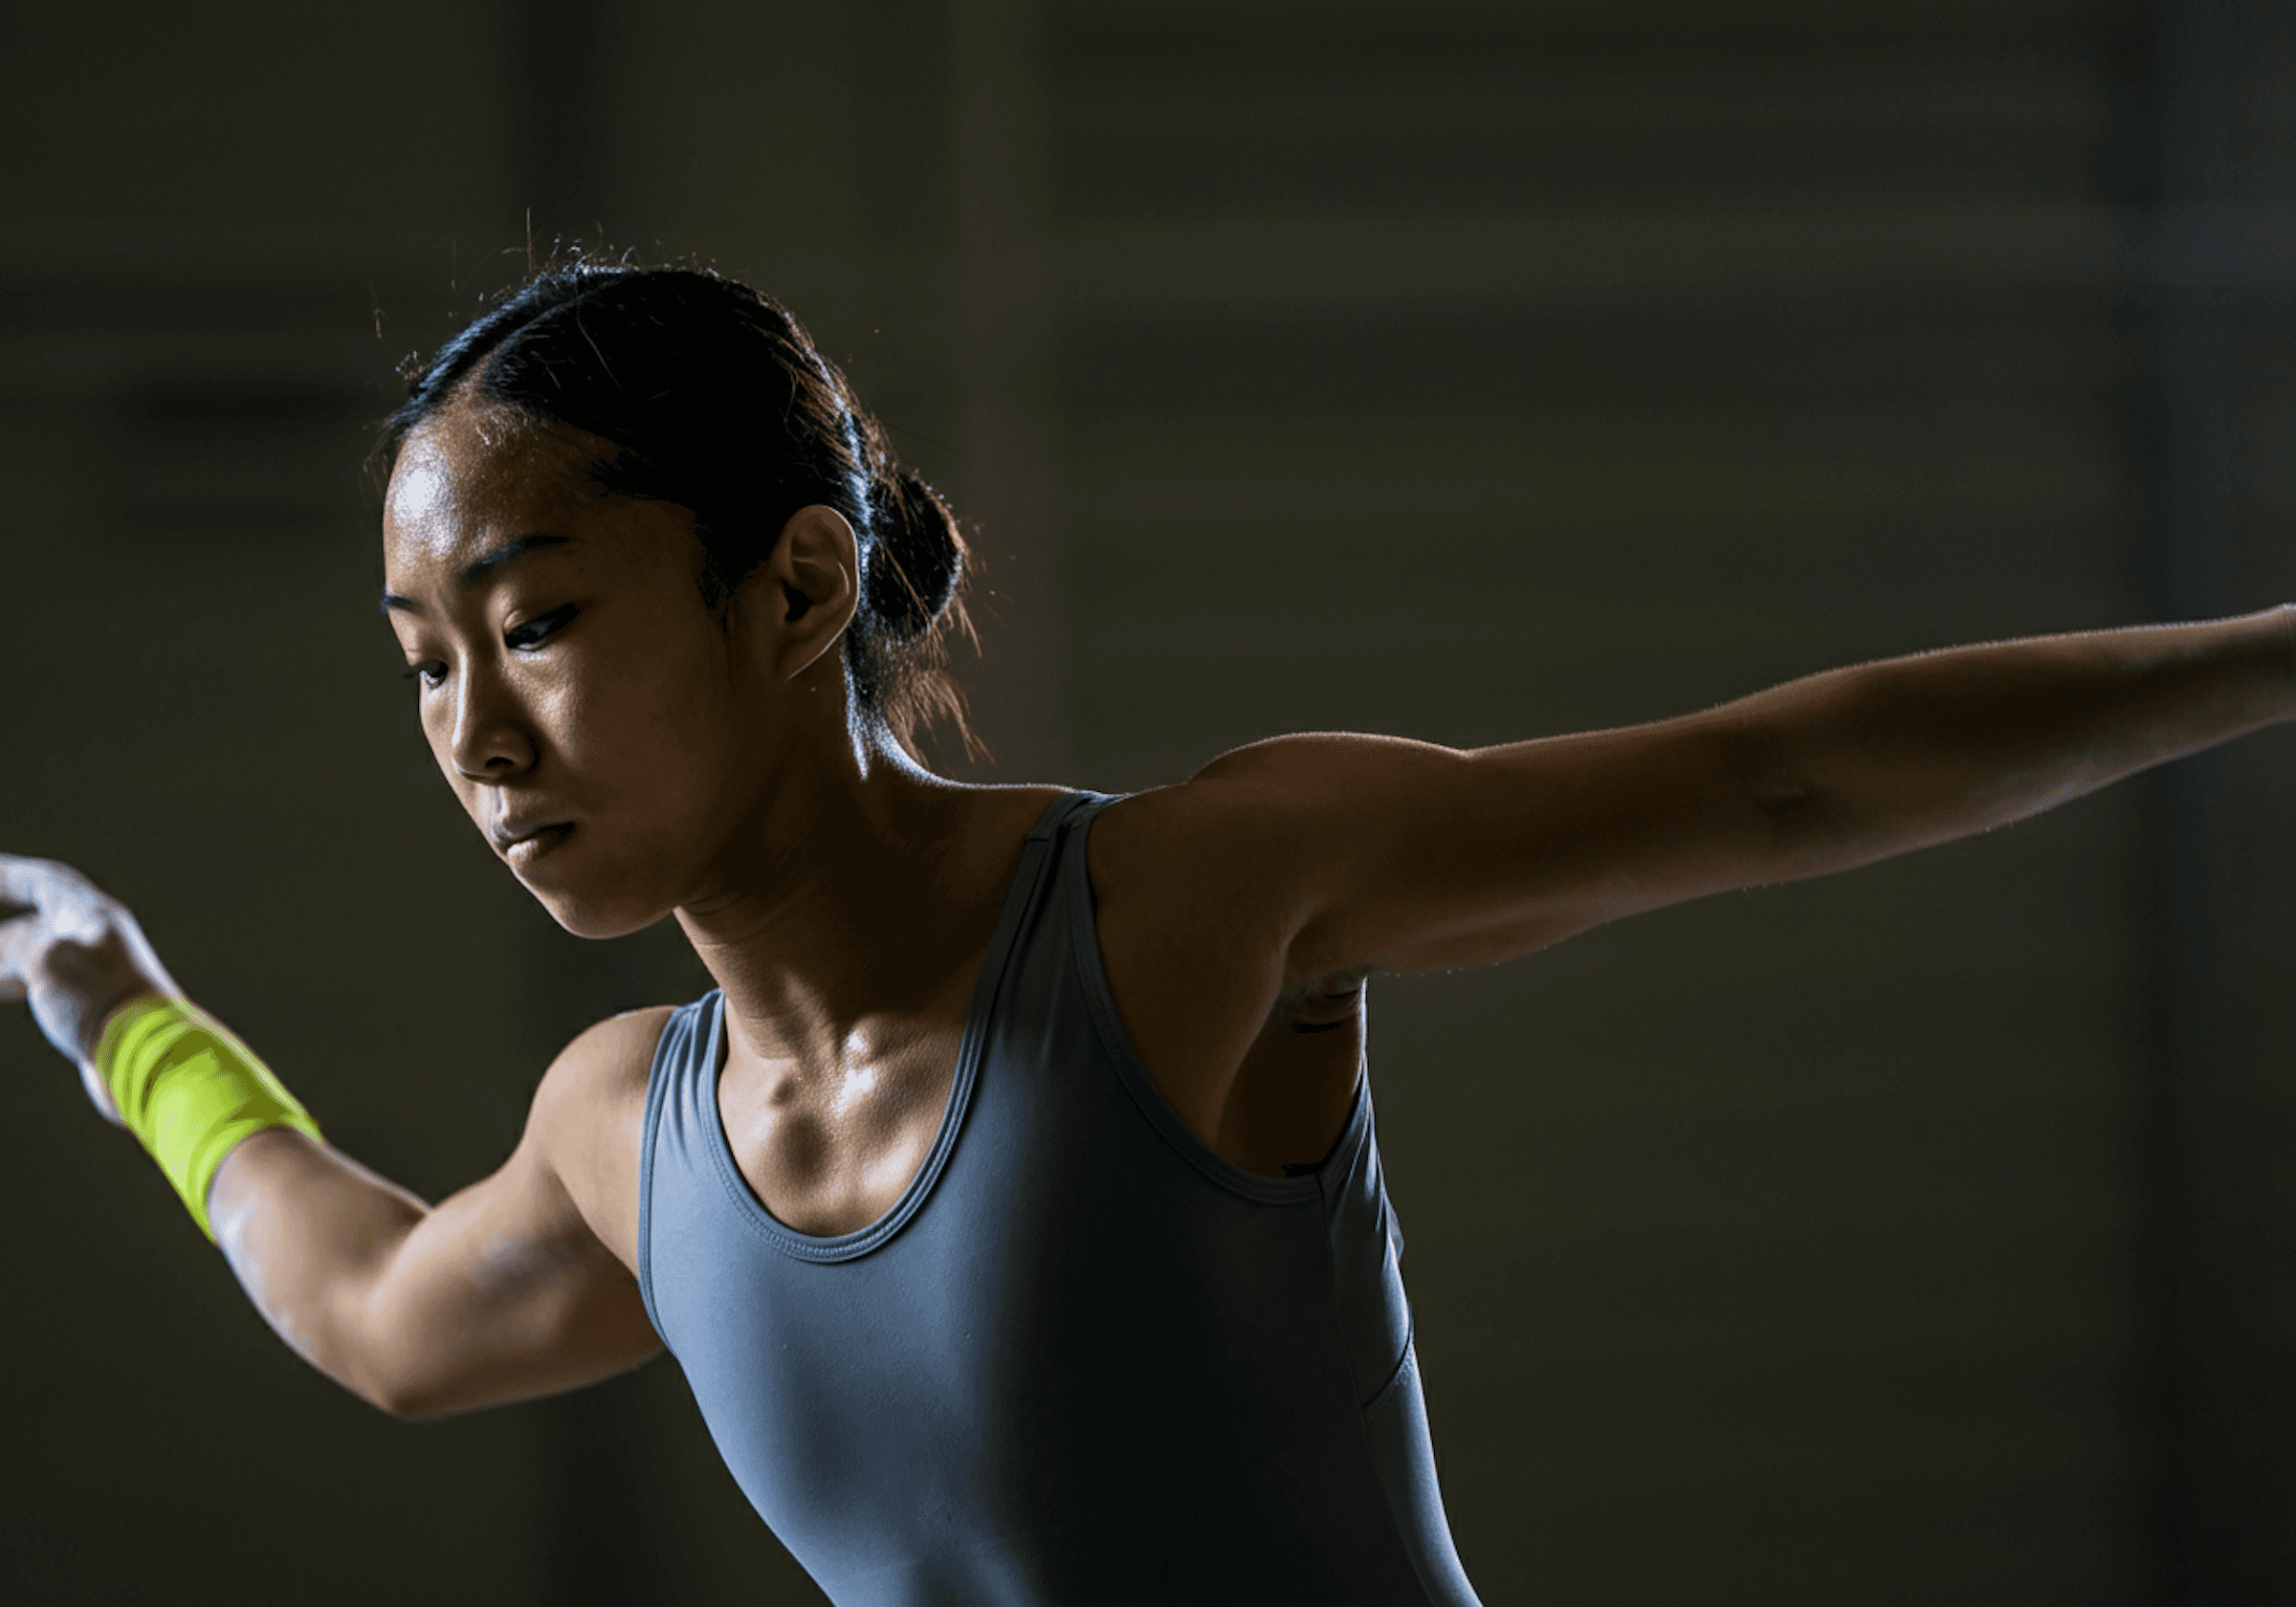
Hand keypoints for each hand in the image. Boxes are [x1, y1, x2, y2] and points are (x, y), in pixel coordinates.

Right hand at [0, 855, 182, 1121]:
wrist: (148, 1057)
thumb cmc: (102, 1002)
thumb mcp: (45, 960)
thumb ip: (12, 943)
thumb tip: (1, 953)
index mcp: (93, 916)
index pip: (46, 881)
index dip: (10, 873)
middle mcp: (96, 938)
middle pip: (37, 917)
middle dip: (5, 922)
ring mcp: (95, 972)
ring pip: (36, 952)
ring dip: (4, 953)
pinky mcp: (91, 1006)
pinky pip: (42, 982)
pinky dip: (13, 979)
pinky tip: (1, 988)